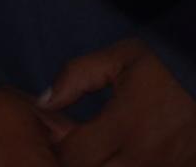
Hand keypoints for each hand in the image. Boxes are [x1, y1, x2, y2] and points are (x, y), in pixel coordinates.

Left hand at [41, 38, 195, 165]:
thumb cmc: (169, 72)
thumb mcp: (123, 58)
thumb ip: (77, 75)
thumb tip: (44, 101)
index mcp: (126, 126)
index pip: (74, 153)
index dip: (57, 144)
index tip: (54, 130)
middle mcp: (143, 157)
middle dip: (73, 160)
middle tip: (70, 141)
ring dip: (96, 165)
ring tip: (91, 149)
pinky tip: (112, 155)